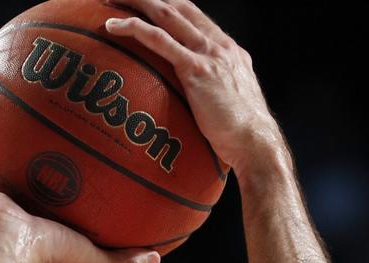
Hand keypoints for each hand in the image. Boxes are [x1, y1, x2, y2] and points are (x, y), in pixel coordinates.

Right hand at [0, 162, 160, 262]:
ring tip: (3, 162)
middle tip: (40, 180)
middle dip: (30, 201)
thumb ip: (123, 261)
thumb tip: (156, 258)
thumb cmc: (52, 258)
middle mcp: (17, 233)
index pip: (56, 236)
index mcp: (42, 249)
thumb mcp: (94, 260)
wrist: (11, 251)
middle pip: (24, 212)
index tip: (77, 213)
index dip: (66, 228)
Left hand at [105, 0, 284, 175]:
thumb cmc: (241, 135)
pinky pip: (159, 40)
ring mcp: (208, 54)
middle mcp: (218, 44)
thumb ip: (214, 92)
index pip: (193, 15)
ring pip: (166, 14)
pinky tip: (112, 26)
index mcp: (227, 49)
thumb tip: (198, 104)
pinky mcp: (196, 69)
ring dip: (137, 2)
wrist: (255, 142)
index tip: (147, 2)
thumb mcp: (230, 104)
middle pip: (178, 5)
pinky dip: (133, 29)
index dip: (168, 3)